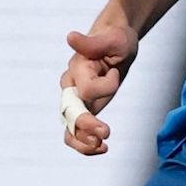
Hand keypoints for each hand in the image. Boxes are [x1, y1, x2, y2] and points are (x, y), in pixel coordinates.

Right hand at [59, 25, 138, 155]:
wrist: (116, 45)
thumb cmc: (115, 40)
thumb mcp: (111, 39)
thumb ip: (91, 43)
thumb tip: (70, 37)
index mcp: (77, 69)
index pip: (86, 88)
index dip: (105, 86)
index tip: (115, 73)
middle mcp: (72, 86)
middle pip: (70, 113)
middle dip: (86, 125)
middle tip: (106, 133)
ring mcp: (77, 100)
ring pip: (70, 128)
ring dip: (83, 141)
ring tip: (102, 147)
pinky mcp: (85, 110)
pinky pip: (78, 132)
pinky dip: (86, 144)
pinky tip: (103, 148)